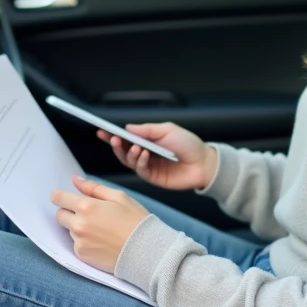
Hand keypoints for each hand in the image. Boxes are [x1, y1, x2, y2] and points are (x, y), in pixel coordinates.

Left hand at [51, 175, 149, 272]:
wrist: (145, 251)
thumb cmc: (135, 220)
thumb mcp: (119, 197)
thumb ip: (93, 187)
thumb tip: (74, 179)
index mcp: (87, 206)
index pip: (57, 197)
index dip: (61, 196)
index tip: (66, 198)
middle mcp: (79, 225)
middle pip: (59, 215)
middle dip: (69, 212)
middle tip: (89, 215)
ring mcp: (79, 242)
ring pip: (69, 230)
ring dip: (79, 228)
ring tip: (101, 230)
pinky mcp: (82, 256)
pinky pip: (76, 245)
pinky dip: (84, 242)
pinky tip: (101, 242)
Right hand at [96, 122, 217, 190]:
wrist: (204, 163)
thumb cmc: (188, 144)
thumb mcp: (168, 130)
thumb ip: (147, 129)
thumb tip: (128, 128)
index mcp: (147, 140)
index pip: (126, 137)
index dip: (113, 135)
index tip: (102, 131)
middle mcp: (145, 153)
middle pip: (123, 150)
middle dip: (116, 144)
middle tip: (113, 139)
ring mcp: (148, 166)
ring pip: (129, 161)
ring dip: (129, 153)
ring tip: (137, 147)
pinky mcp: (153, 178)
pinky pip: (140, 170)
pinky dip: (139, 162)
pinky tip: (145, 155)